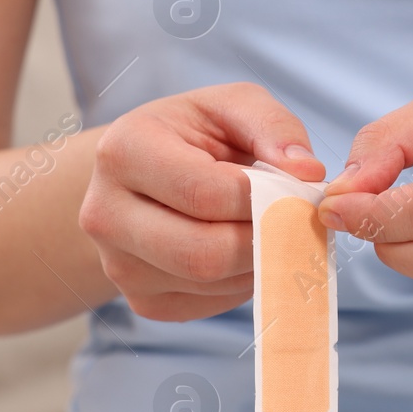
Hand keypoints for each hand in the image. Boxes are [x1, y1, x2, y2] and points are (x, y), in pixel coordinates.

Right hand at [79, 83, 325, 320]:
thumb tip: (307, 174)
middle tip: (294, 220)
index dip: (264, 198)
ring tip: (270, 228)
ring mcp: (118, 266)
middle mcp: (105, 214)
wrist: (144, 174)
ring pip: (210, 283)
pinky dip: (242, 282)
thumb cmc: (195, 134)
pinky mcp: (141, 301)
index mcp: (124, 151)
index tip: (295, 189)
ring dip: (259, 261)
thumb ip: (274, 127)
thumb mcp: (234, 106)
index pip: (206, 194)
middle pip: (204, 253)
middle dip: (264, 240)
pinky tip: (244, 250)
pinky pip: (209, 305)